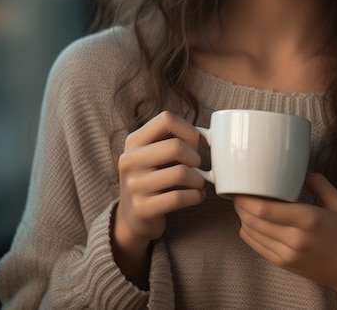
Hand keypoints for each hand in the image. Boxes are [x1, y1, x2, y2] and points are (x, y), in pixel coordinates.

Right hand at [113, 111, 205, 285]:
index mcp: (134, 141)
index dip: (188, 129)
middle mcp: (129, 160)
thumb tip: (206, 136)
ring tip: (197, 183)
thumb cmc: (153, 178)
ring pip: (181, 173)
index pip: (166, 119)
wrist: (132, 217)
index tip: (194, 143)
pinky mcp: (143, 208)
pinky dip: (196, 196)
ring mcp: (134, 185)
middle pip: (176, 146)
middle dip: (195, 157)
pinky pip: (179, 197)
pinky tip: (197, 196)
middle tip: (196, 166)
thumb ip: (174, 139)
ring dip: (198, 179)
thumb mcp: (153, 154)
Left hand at [233, 173, 336, 309]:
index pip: (265, 209)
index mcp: (308, 219)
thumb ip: (318, 183)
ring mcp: (288, 255)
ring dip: (243, 217)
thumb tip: (301, 172)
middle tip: (240, 191)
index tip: (243, 185)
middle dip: (241, 204)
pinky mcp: (284, 265)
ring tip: (244, 203)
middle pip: (253, 220)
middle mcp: (295, 239)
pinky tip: (252, 221)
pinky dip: (249, 232)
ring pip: (251, 234)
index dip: (247, 197)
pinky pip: (257, 247)